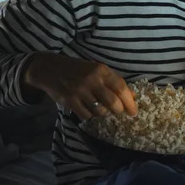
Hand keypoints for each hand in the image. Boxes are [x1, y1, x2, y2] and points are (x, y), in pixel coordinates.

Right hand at [22, 52, 136, 119]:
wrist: (50, 69)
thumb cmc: (78, 70)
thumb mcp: (97, 70)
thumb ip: (114, 81)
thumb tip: (132, 96)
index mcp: (101, 70)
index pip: (121, 88)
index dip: (129, 102)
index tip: (134, 112)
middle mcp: (92, 80)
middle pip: (113, 102)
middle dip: (118, 110)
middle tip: (117, 111)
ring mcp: (80, 91)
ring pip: (100, 111)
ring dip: (103, 113)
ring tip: (100, 107)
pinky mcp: (69, 101)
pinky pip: (87, 115)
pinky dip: (90, 115)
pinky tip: (87, 108)